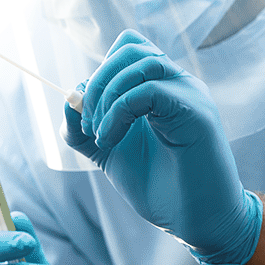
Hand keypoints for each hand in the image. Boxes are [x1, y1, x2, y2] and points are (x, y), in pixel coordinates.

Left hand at [66, 31, 261, 264]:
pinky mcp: (196, 112)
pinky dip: (118, 113)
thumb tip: (68, 101)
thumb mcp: (108, 152)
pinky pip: (148, 91)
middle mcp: (177, 84)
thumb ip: (84, 130)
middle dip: (97, 83)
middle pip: (130, 47)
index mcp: (159, 88)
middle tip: (88, 125)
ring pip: (141, 62)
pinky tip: (110, 141)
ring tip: (100, 136)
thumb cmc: (158, 186)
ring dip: (106, 97)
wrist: (194, 217)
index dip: (99, 72)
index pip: (127, 47)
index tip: (88, 113)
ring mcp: (190, 94)